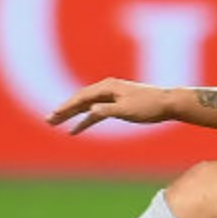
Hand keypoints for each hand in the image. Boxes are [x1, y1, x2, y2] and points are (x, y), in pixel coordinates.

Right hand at [45, 78, 170, 134]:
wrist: (168, 103)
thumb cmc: (149, 106)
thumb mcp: (127, 110)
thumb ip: (107, 110)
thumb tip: (91, 110)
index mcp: (108, 87)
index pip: (81, 97)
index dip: (66, 107)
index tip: (54, 115)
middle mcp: (107, 88)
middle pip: (80, 99)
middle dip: (64, 110)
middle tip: (48, 120)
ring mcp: (111, 95)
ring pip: (86, 105)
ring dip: (71, 115)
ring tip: (56, 124)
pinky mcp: (116, 103)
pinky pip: (96, 111)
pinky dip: (86, 120)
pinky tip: (77, 130)